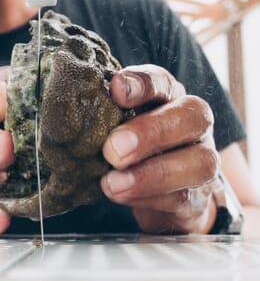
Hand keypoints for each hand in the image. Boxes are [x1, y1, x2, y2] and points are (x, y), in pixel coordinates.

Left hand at [101, 65, 218, 233]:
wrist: (161, 191)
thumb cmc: (133, 146)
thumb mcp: (117, 124)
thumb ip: (106, 113)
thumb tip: (78, 108)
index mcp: (171, 97)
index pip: (162, 81)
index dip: (141, 84)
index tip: (115, 89)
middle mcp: (195, 125)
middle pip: (193, 117)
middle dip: (152, 132)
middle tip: (113, 150)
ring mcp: (202, 161)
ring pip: (198, 163)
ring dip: (152, 175)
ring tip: (112, 183)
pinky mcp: (197, 198)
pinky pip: (183, 198)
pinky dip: (150, 198)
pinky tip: (123, 196)